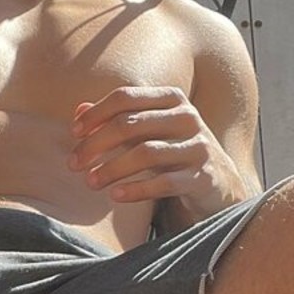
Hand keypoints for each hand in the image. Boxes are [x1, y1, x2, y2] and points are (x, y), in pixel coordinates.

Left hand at [68, 85, 250, 218]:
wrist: (219, 184)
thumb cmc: (174, 154)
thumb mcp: (147, 133)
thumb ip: (116, 119)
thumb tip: (77, 111)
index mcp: (172, 99)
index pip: (126, 97)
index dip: (96, 113)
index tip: (74, 133)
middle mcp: (188, 118)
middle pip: (131, 124)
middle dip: (96, 144)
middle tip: (74, 164)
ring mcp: (198, 147)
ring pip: (146, 153)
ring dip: (112, 169)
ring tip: (91, 183)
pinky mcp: (203, 177)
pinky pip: (164, 183)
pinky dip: (136, 189)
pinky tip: (115, 196)